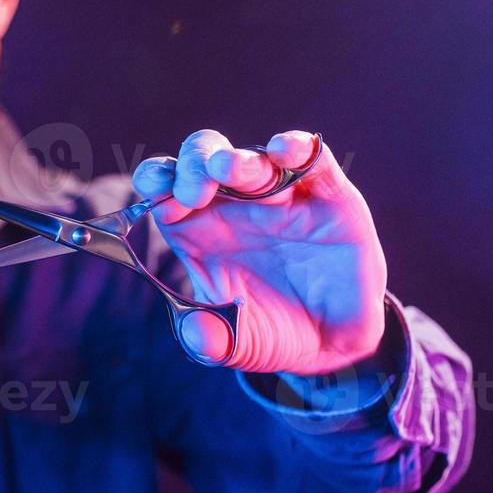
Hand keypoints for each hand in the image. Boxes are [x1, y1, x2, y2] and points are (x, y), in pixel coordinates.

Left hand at [132, 129, 385, 374]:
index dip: (157, 183)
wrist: (336, 342)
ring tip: (227, 168)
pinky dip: (299, 148)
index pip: (166, 189)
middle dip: (192, 166)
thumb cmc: (274, 332)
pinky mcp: (327, 194)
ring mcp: (280, 195)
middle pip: (203, 162)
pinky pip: (311, 160)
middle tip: (192, 193)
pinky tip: (285, 150)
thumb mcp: (240, 344)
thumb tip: (194, 336)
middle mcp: (235, 202)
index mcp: (198, 227)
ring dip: (237, 160)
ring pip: (252, 158)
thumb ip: (213, 340)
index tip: (156, 197)